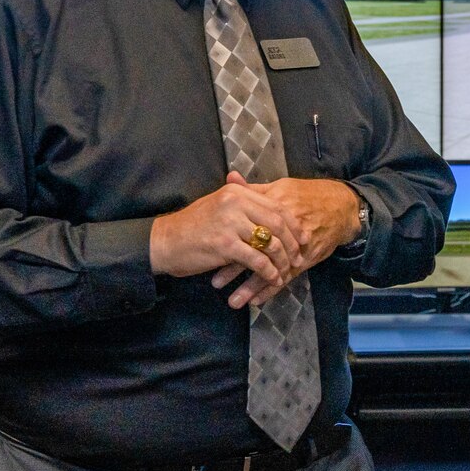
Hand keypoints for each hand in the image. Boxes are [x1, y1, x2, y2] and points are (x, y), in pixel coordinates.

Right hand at [150, 177, 306, 307]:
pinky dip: (268, 271)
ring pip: (269, 242)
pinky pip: (256, 259)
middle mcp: (235, 203)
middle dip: (293, 242)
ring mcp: (230, 223)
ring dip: (282, 259)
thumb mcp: (219, 205)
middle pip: (278, 222)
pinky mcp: (224, 244)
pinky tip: (272, 278)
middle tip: (300, 256)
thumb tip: (274, 207)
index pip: (275, 206)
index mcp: (236, 192)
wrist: (165, 241)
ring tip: (286, 270)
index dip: (293, 223)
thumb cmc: (193, 226)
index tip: (304, 236)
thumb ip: (244, 203)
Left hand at [208, 173, 360, 308]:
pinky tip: (256, 301)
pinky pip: (286, 277)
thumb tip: (231, 176)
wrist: (341, 206)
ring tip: (233, 301)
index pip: (246, 225)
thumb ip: (254, 188)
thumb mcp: (281, 187)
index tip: (208, 249)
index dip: (227, 238)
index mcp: (274, 208)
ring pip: (270, 269)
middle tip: (215, 282)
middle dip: (234, 268)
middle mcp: (283, 230)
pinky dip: (271, 290)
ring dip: (251, 286)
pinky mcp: (305, 259)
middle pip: (256, 251)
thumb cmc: (306, 195)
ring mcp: (295, 247)